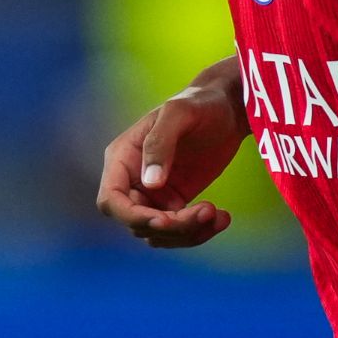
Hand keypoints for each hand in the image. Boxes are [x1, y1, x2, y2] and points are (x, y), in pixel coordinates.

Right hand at [96, 74, 246, 248]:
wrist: (226, 108)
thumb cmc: (199, 103)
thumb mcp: (179, 114)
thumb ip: (160, 143)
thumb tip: (150, 183)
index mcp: (122, 158)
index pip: (111, 200)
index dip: (132, 217)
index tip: (165, 221)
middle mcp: (132, 180)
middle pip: (138, 223)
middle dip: (173, 226)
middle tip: (207, 212)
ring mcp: (153, 195)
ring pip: (159, 234)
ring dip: (189, 233)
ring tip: (219, 215)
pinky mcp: (175, 203)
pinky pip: (179, 231)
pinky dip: (200, 232)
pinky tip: (222, 217)